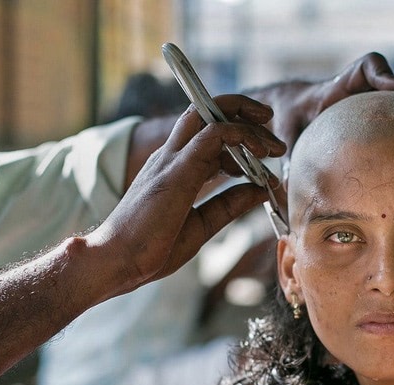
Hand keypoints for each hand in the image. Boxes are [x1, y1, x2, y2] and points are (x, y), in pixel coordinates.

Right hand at [88, 94, 285, 301]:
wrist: (117, 262)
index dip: (241, 138)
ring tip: (274, 146)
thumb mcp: (202, 225)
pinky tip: (259, 153)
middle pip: (207, 112)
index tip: (267, 156)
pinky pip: (212, 134)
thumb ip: (229, 205)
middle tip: (276, 142)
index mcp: (174, 168)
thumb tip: (261, 190)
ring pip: (210, 115)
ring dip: (248, 123)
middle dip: (246, 115)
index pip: (208, 134)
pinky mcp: (176, 169)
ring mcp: (171, 159)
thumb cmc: (150, 249)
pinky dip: (240, 136)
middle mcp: (171, 156)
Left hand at [268, 52, 393, 152]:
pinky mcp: (391, 108)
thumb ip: (291, 163)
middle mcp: (368, 85)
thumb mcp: (290, 139)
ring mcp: (382, 96)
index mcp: (342, 85)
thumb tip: (286, 197)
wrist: (298, 114)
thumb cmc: (293, 126)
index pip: (369, 69)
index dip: (384, 76)